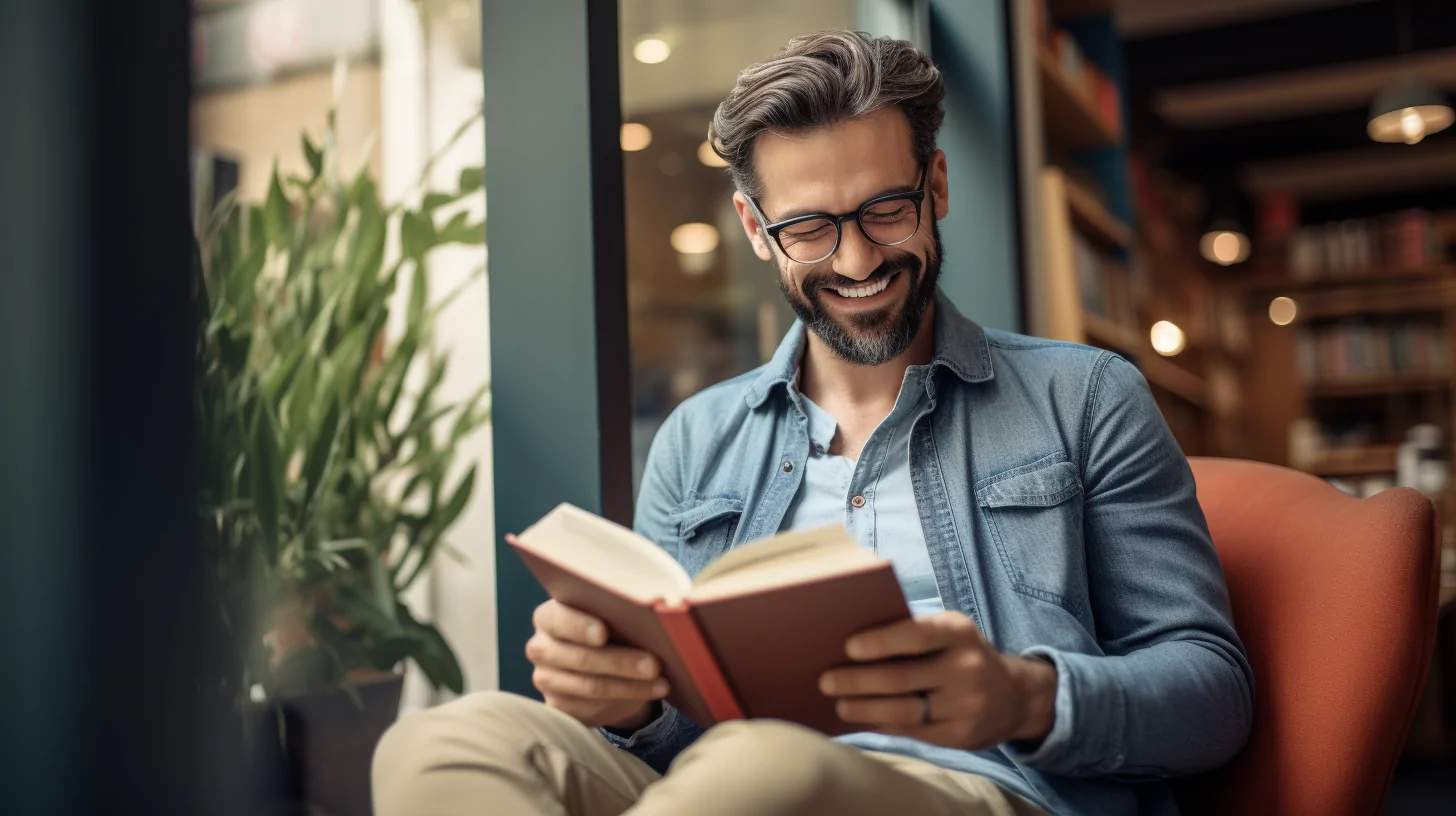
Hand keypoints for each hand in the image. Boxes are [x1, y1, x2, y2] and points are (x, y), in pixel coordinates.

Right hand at [526, 598, 668, 728]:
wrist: (601, 668)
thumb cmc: (608, 632)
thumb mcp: (610, 619)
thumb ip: (616, 615)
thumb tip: (648, 619)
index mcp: (548, 617)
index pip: (558, 619)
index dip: (580, 626)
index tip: (603, 633)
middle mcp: (540, 647)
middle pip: (580, 657)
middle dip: (620, 662)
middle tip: (653, 664)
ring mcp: (546, 679)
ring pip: (590, 685)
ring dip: (630, 684)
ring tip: (660, 681)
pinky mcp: (558, 705)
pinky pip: (593, 706)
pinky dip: (628, 698)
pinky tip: (652, 691)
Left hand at [818, 611, 1056, 749]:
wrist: (1015, 696)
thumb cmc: (964, 655)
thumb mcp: (951, 633)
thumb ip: (914, 633)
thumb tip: (854, 645)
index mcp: (960, 632)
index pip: (917, 635)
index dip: (881, 641)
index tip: (849, 647)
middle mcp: (967, 668)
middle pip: (901, 678)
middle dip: (857, 680)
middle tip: (826, 680)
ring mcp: (966, 705)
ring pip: (903, 710)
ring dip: (864, 708)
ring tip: (840, 703)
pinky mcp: (961, 735)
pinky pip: (913, 731)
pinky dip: (883, 724)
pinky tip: (865, 717)